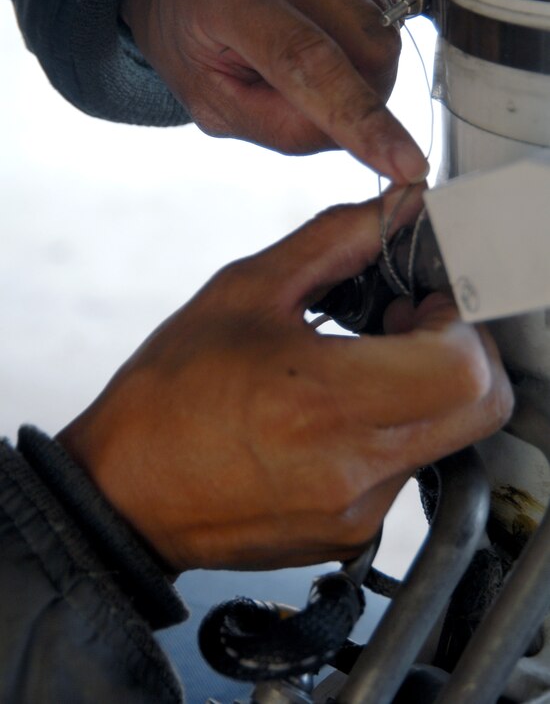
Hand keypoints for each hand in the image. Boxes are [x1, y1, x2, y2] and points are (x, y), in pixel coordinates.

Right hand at [57, 187, 512, 571]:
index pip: (461, 367)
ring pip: (447, 437)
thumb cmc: (169, 395)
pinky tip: (338, 412)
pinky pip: (406, 469)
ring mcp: (356, 511)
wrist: (127, 489)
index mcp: (320, 401)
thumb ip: (333, 241)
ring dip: (426, 390)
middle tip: (411, 325)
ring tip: (361, 366)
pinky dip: (394, 429)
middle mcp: (350, 468)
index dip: (460, 321)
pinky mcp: (350, 532)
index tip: (427, 302)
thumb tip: (393, 210)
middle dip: (463, 353)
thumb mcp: (243, 293)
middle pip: (479, 407)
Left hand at [121, 0, 426, 183]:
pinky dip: (363, 25)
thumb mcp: (211, 102)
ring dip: (359, 60)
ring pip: (387, 27)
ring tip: (308, 42)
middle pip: (369, 48)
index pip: (308, 61)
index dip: (362, 119)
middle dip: (359, 93)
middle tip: (312, 91)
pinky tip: (322, 15)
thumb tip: (355, 133)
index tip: (407, 166)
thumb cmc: (192, 34)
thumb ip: (280, 127)